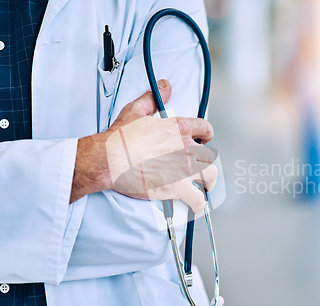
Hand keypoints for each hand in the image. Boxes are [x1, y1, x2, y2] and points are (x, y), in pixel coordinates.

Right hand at [70, 79, 216, 212]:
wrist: (109, 161)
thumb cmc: (120, 139)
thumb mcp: (136, 111)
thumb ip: (153, 98)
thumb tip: (165, 86)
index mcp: (179, 128)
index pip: (205, 129)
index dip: (206, 134)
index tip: (204, 139)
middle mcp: (186, 148)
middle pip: (208, 154)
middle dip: (203, 159)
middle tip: (196, 164)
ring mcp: (185, 169)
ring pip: (210, 175)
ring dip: (209, 180)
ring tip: (206, 185)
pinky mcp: (179, 188)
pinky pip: (198, 198)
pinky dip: (199, 203)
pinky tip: (196, 204)